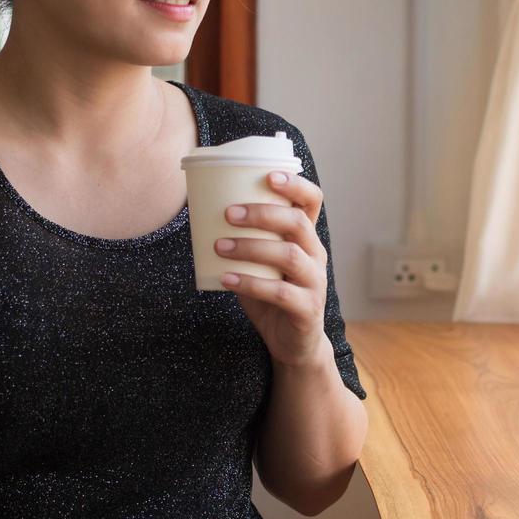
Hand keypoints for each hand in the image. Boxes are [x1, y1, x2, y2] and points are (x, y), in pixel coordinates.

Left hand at [215, 171, 332, 368]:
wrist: (294, 343)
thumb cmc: (273, 296)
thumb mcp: (262, 263)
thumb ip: (245, 240)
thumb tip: (202, 213)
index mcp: (307, 238)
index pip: (312, 201)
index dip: (295, 185)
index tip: (268, 175)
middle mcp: (316, 255)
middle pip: (297, 223)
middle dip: (262, 214)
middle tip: (228, 213)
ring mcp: (315, 282)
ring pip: (290, 256)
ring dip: (251, 247)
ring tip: (220, 246)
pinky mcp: (307, 309)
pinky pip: (281, 293)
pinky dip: (250, 284)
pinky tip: (227, 279)